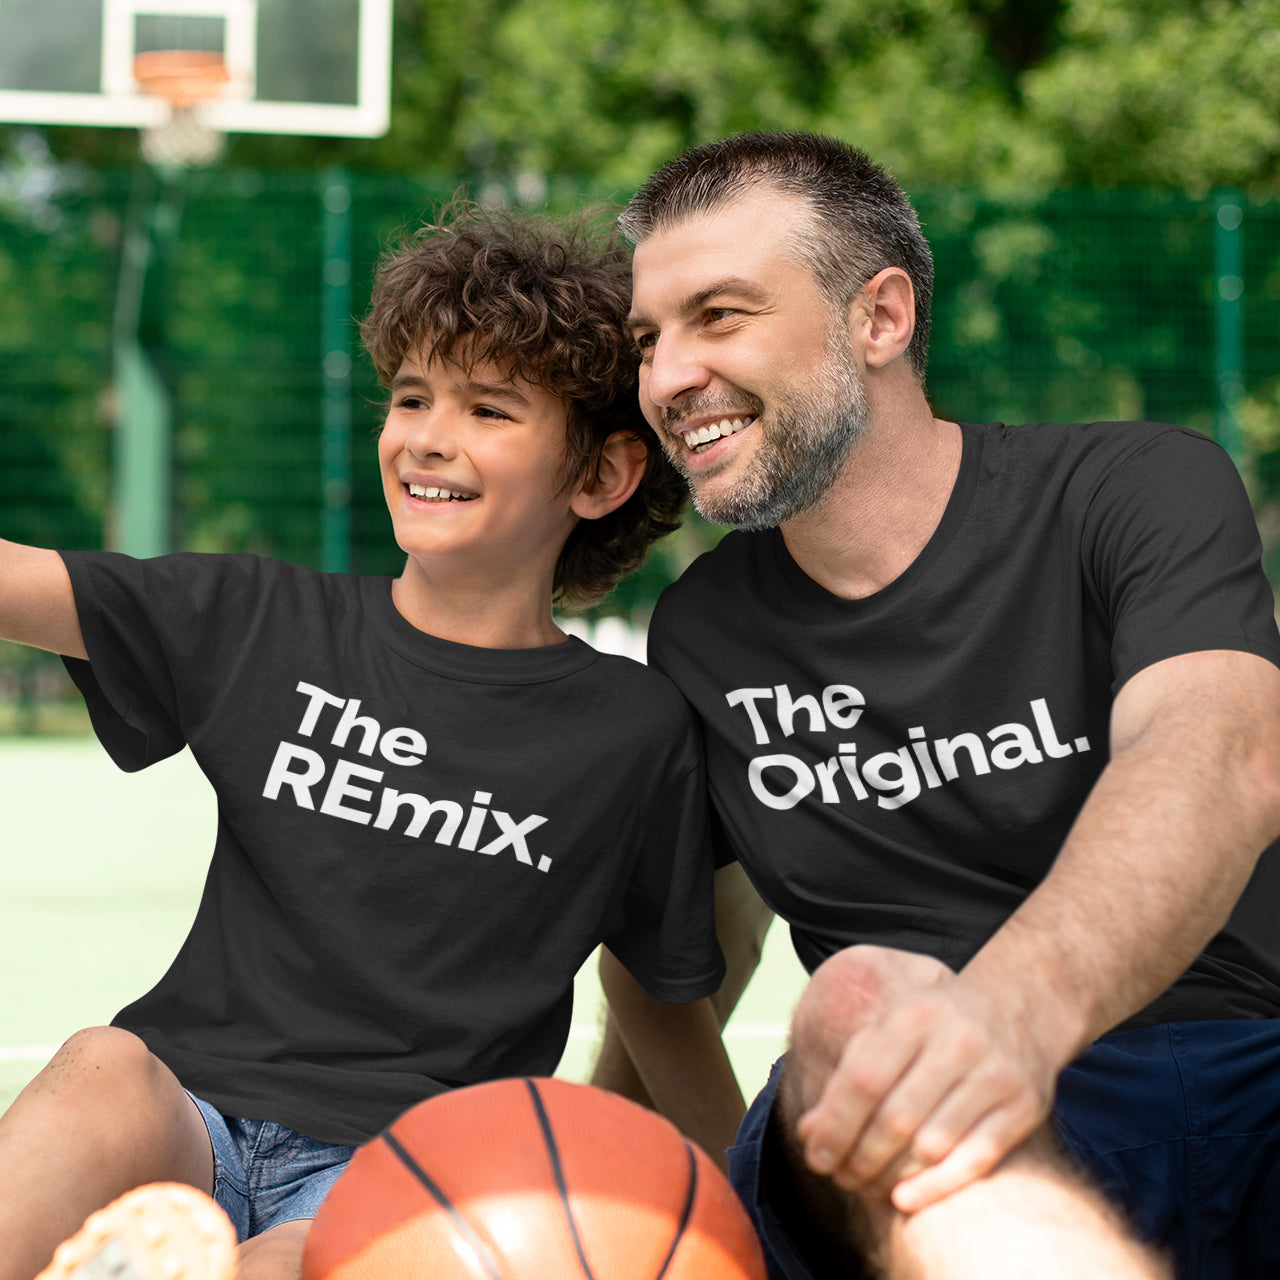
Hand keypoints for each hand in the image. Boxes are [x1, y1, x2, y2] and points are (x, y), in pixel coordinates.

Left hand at [794, 974, 1057, 1213]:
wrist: (1019, 1007)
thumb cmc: (937, 1025)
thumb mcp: (892, 1028)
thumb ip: (851, 1072)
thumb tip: (809, 1132)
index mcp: (915, 1014)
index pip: (864, 1079)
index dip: (835, 1125)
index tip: (815, 1158)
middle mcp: (958, 1040)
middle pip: (896, 1117)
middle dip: (860, 1156)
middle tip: (842, 1179)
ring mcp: (996, 1073)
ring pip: (933, 1143)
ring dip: (893, 1175)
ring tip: (869, 1186)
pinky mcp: (1025, 1105)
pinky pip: (975, 1159)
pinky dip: (936, 1186)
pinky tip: (904, 1198)